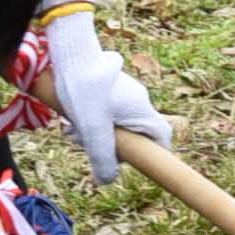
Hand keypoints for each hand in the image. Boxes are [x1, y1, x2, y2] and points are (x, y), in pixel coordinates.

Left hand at [42, 8, 169, 184]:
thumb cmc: (85, 91)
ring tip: (73, 130)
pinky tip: (71, 118)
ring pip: (116, 121)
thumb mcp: (93, 131)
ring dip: (97, 132)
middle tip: (88, 145)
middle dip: (112, 145)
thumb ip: (103, 159)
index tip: (136, 162)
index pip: (163, 137)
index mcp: (142, 110)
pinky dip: (91, 118)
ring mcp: (125, 90)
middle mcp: (139, 99)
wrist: (71, 53)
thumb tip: (108, 180)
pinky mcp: (110, 85)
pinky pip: (106, 109)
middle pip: (135, 132)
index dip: (154, 154)